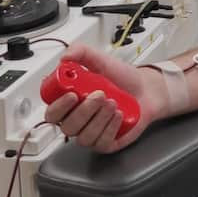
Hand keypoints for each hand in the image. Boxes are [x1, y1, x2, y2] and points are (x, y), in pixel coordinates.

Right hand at [43, 42, 171, 153]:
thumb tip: (65, 57)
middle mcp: (78, 120)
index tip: (71, 94)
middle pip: (67, 127)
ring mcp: (91, 133)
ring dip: (99, 118)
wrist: (146, 90)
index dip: (58, 106)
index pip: (52, 112)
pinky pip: (101, 143)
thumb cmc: (121, 78)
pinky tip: (119, 115)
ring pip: (84, 137)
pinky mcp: (106, 143)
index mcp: (70, 103)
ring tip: (113, 102)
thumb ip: (81, 53)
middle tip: (100, 94)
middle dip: (84, 111)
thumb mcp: (101, 60)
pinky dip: (111, 127)